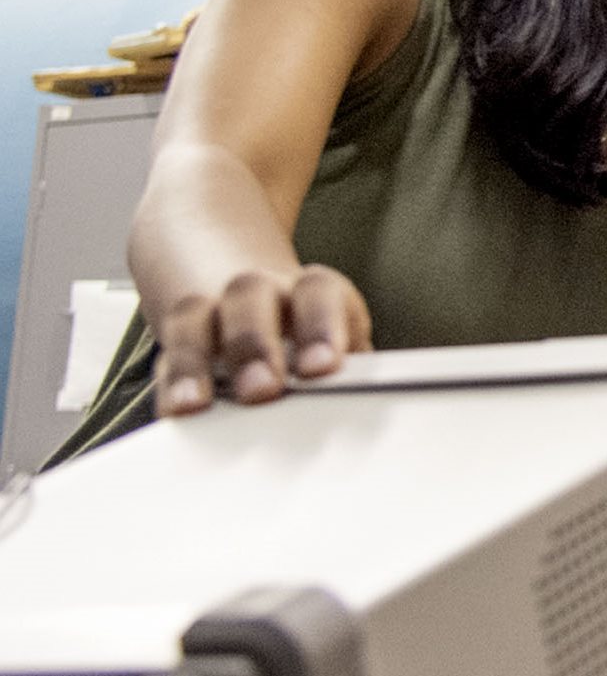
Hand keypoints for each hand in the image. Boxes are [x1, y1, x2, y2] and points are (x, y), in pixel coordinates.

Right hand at [155, 264, 372, 413]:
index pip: (319, 294)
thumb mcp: (339, 336)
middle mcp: (259, 291)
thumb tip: (370, 411)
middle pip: (250, 297)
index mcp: (312, 291)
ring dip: (196, 362)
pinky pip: (167, 353)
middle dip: (254, 343)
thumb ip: (352, 368)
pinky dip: (171, 382)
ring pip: (195, 317)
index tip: (322, 368)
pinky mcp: (180, 335)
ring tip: (198, 403)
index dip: (321, 327)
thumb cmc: (304, 323)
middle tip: (262, 388)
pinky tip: (176, 410)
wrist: (234, 264)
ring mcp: (213, 308)